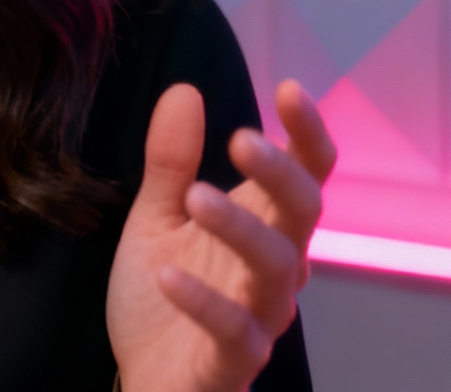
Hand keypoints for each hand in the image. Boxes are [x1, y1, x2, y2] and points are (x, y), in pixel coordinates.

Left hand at [105, 80, 335, 391]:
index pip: (307, 173)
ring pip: (277, 270)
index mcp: (264, 226)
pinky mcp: (233, 362)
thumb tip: (184, 90)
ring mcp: (259, 317)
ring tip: (196, 197)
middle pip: (303, 213)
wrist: (143, 378)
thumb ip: (171, 162)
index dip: (307, 133)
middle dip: (280, 173)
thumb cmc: (161, 297)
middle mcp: (274, 269)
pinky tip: (167, 275)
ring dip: (240, 229)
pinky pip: (234, 333)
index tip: (288, 88)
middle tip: (241, 138)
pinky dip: (204, 302)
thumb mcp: (156, 219)